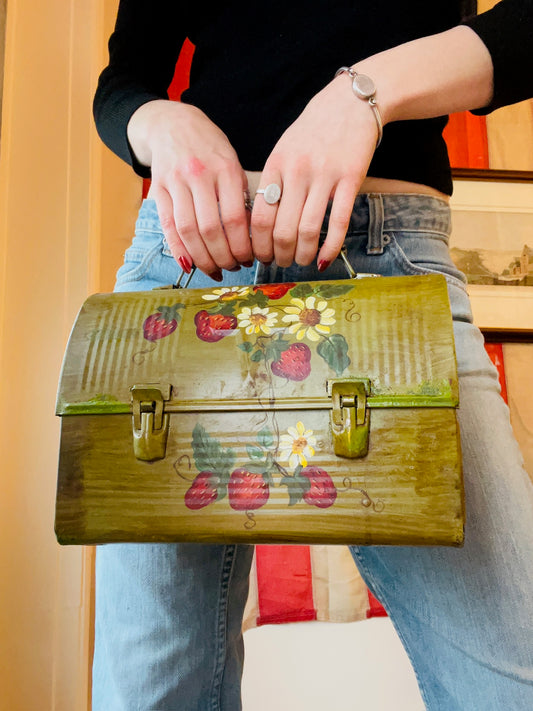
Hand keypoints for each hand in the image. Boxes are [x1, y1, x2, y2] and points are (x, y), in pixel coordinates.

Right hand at [127, 100, 252, 277]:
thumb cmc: (209, 149)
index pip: (235, 219)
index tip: (248, 260)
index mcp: (225, 169)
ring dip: (202, 258)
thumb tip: (249, 237)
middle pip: (211, 229)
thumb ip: (239, 196)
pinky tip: (189, 264)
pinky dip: (178, 250)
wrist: (173, 124)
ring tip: (214, 270)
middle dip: (223, 257)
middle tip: (232, 268)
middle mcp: (199, 175)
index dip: (242, 246)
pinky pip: (168, 226)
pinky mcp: (158, 189)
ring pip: (188, 231)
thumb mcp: (232, 164)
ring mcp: (176, 182)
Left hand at [251, 74, 378, 268]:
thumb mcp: (284, 149)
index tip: (261, 257)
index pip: (259, 217)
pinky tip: (325, 259)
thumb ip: (273, 182)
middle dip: (279, 256)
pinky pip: (339, 223)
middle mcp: (297, 172)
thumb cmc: (314, 130)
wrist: (351, 102)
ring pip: (308, 230)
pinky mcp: (351, 179)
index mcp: (276, 165)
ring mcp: (324, 176)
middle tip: (281, 264)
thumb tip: (261, 224)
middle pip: (281, 230)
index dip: (258, 246)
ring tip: (302, 262)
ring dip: (303, 255)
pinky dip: (330, 247)